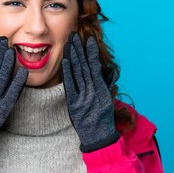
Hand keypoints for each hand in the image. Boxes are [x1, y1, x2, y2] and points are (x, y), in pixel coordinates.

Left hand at [61, 32, 119, 151]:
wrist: (98, 137)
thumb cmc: (103, 119)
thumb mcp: (107, 100)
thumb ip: (106, 84)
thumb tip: (107, 71)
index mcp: (102, 89)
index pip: (95, 66)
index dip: (91, 52)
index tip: (88, 39)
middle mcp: (93, 91)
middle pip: (85, 66)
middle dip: (80, 49)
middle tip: (75, 35)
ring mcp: (83, 97)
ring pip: (78, 72)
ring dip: (74, 56)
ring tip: (70, 42)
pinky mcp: (73, 104)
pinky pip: (70, 86)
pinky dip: (68, 72)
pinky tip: (66, 60)